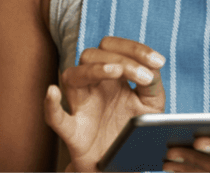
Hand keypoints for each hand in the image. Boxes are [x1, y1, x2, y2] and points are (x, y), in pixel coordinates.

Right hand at [44, 36, 167, 171]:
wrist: (122, 166)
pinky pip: (55, 117)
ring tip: (116, 71)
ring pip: (72, 76)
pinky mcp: (73, 132)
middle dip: (120, 58)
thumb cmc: (134, 132)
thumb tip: (151, 68)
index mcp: (111, 77)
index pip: (113, 47)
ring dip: (94, 69)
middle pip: (92, 55)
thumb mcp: (151, 105)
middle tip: (144, 77)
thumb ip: (152, 84)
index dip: (135, 49)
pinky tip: (53, 93)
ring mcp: (80, 106)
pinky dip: (51, 105)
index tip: (158, 61)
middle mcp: (92, 86)